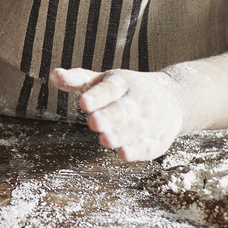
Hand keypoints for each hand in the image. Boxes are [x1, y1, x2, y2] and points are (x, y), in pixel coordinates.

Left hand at [51, 66, 184, 160]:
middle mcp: (138, 101)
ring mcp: (150, 120)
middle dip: (110, 116)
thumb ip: (79, 80)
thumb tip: (53, 74)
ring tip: (105, 139)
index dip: (98, 95)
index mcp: (123, 83)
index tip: (83, 102)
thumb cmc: (128, 89)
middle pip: (124, 109)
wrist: (174, 98)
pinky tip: (124, 153)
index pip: (110, 88)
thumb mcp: (104, 81)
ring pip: (135, 128)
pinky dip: (137, 150)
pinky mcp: (157, 140)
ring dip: (121, 134)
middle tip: (94, 123)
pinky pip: (148, 145)